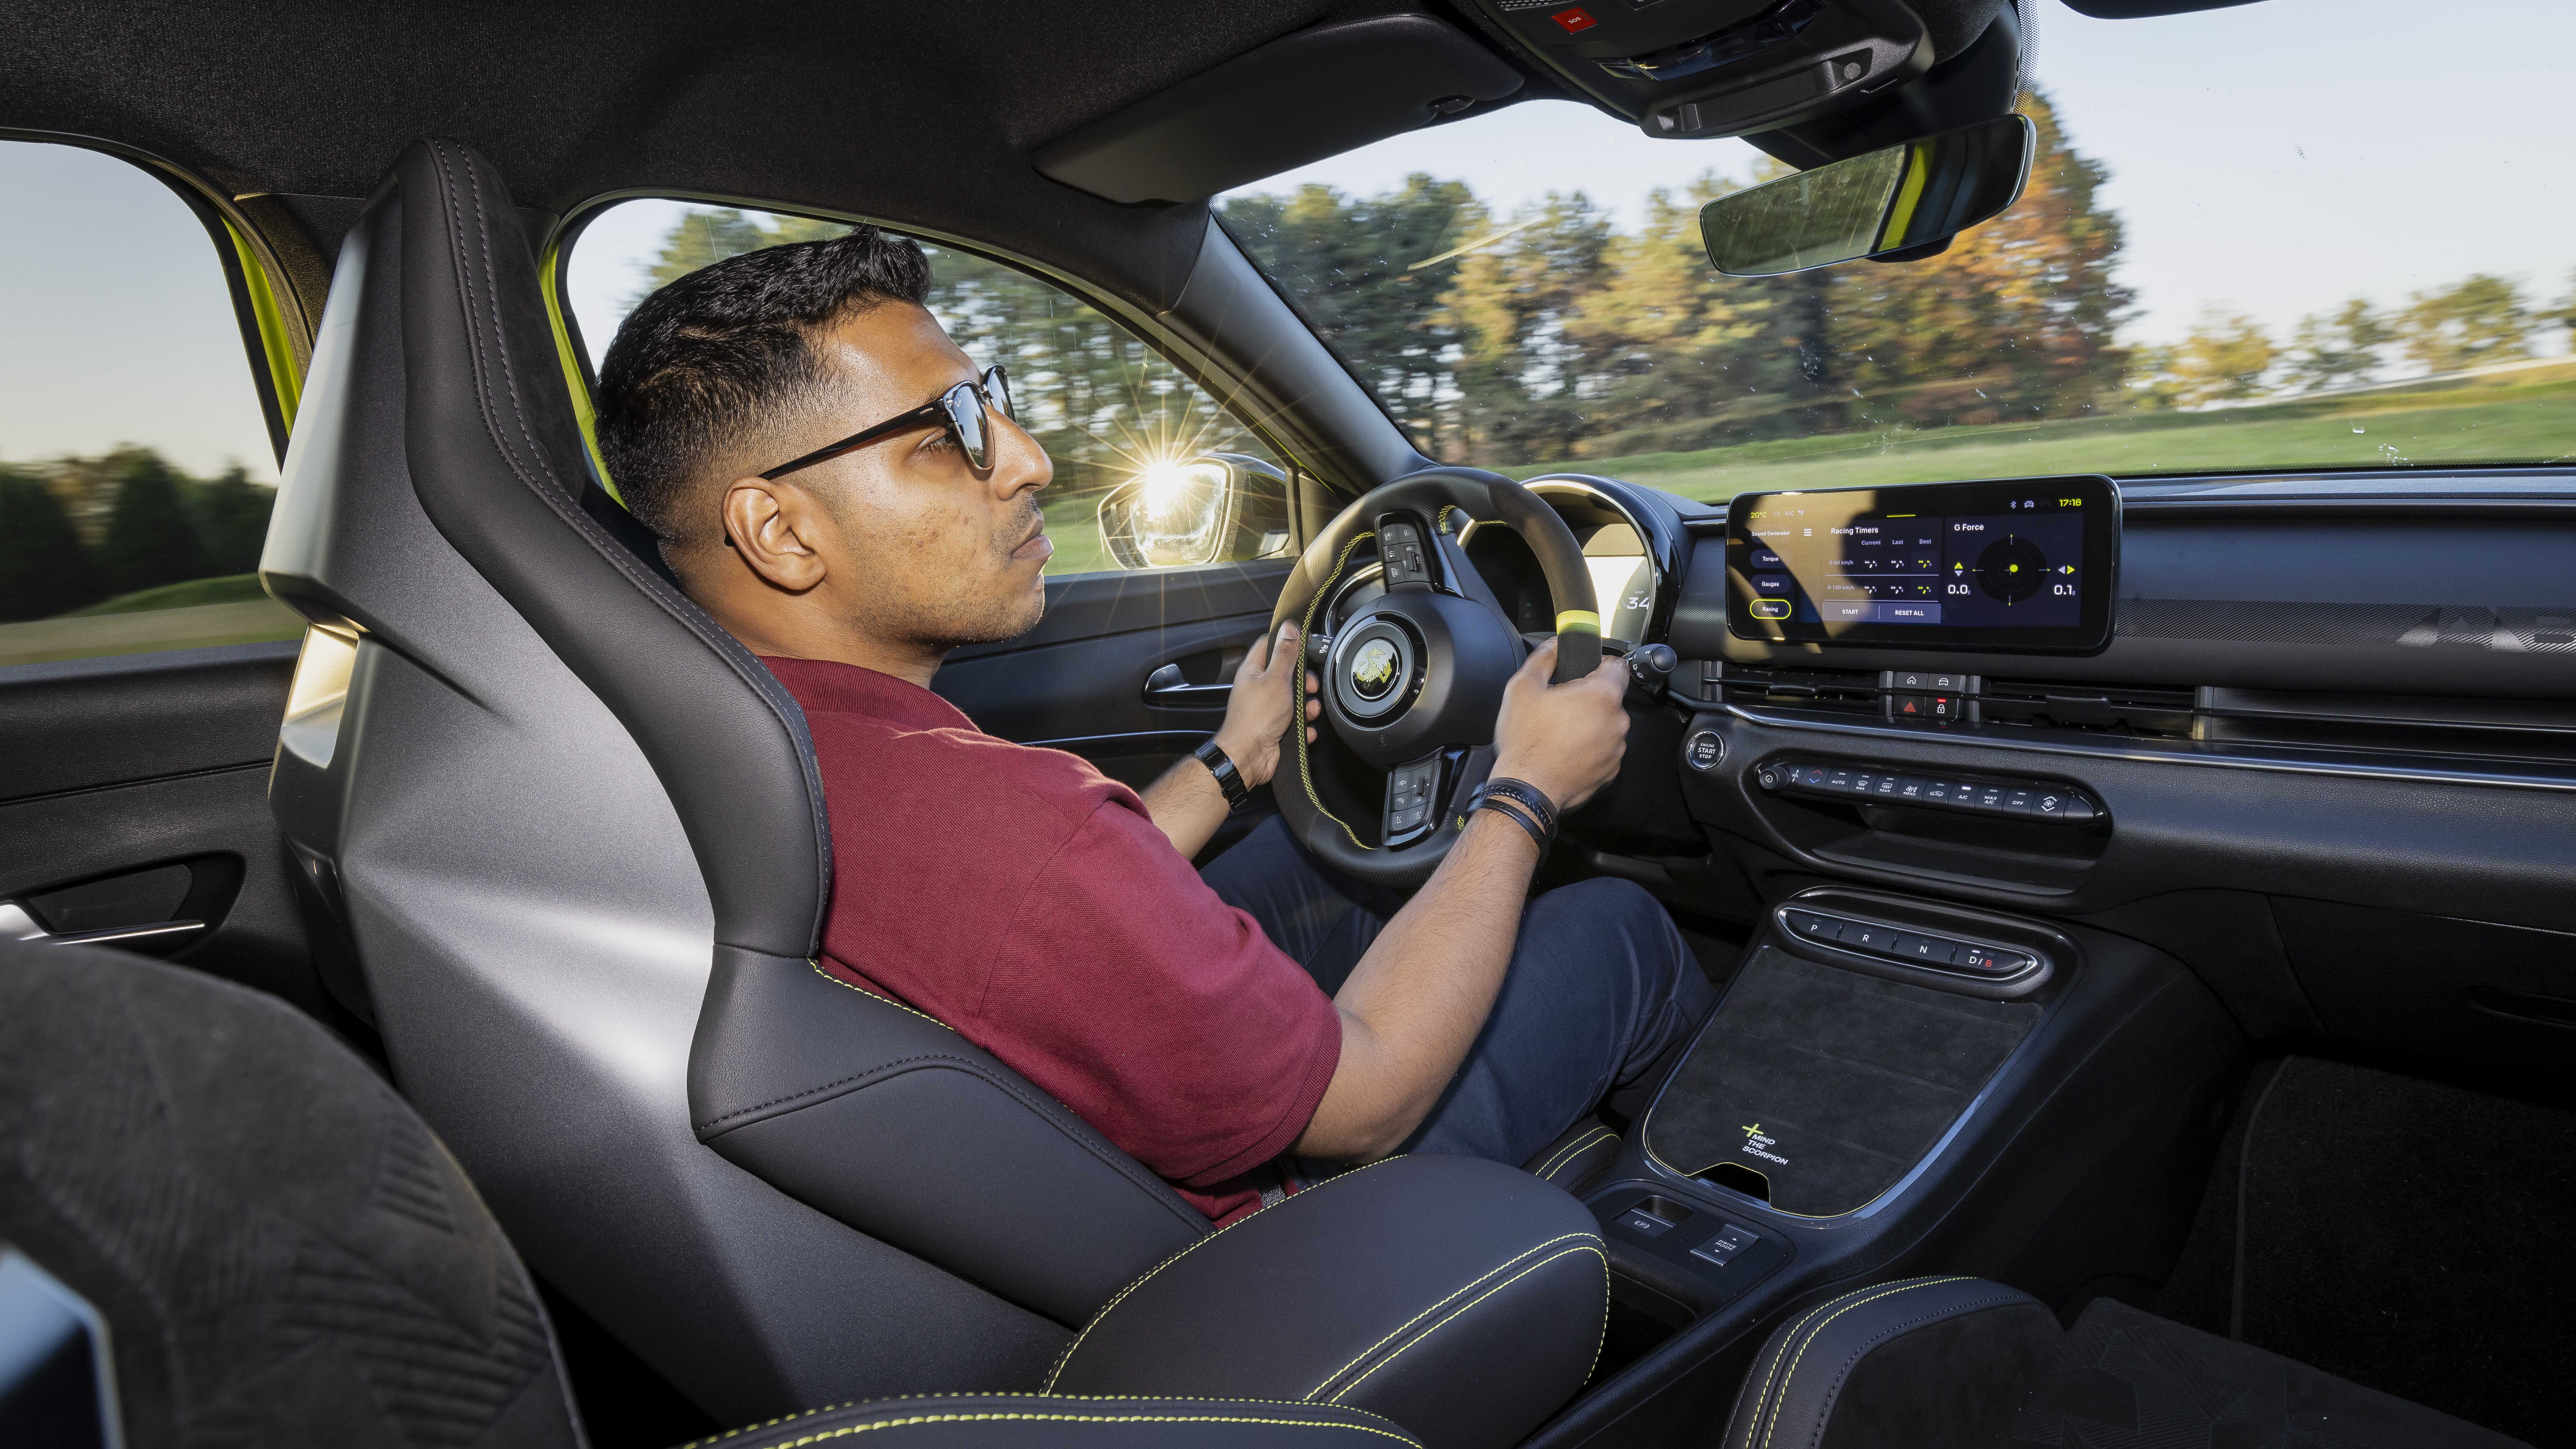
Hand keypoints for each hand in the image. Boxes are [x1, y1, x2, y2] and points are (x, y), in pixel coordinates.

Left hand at [1213, 622, 1322, 789]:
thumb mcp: (1276, 679)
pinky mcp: (1276, 727)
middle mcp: (1259, 688)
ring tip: (1309, 712)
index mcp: (1254, 671)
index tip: (1305, 646)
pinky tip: (1305, 730)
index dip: (1288, 643)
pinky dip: (1304, 726)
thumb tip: (1289, 628)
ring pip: (1296, 699)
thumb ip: (1284, 654)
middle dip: (1305, 681)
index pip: (1270, 645)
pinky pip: (1296, 722)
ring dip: (1308, 706)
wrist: (1249, 757)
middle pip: (1288, 674)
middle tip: (1311, 687)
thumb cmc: (1256, 718)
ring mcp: (1267, 708)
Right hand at [1489, 638, 1630, 812]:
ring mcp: (1616, 749)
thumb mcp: (1522, 687)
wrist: (1527, 790)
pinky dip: (1590, 748)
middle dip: (1589, 698)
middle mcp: (1617, 722)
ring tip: (1560, 732)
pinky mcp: (1610, 771)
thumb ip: (1543, 658)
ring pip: (1607, 725)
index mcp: (1602, 696)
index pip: (1618, 666)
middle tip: (1561, 706)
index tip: (1583, 671)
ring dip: (1590, 724)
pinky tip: (1565, 751)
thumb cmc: (1526, 741)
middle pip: (1610, 698)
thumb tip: (1554, 645)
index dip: (1599, 664)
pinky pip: (1604, 750)